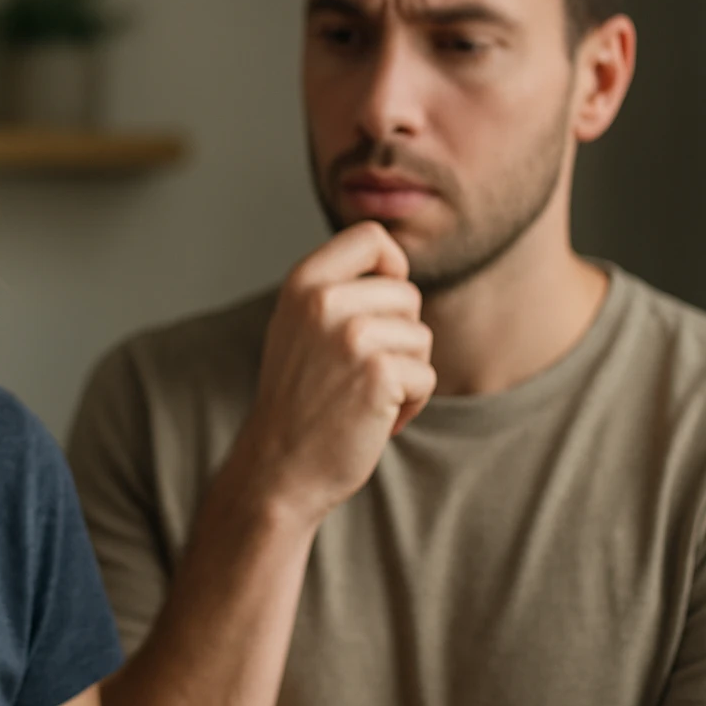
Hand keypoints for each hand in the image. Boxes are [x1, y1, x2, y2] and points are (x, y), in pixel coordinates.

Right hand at [238, 221, 435, 525]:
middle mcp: (324, 301)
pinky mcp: (379, 374)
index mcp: (303, 282)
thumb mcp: (300, 326)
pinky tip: (374, 418)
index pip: (372, 237)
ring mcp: (351, 336)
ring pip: (420, 337)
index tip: (382, 304)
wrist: (279, 468)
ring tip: (364, 396)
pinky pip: (426, 376)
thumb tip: (392, 258)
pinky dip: (410, 404)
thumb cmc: (298, 400)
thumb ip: (335, 288)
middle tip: (361, 372)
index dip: (392, 266)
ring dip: (406, 373)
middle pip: (407, 294)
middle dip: (400, 336)